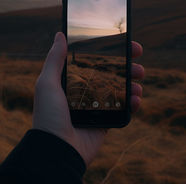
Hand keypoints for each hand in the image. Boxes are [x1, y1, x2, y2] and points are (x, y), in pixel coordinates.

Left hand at [32, 32, 143, 165]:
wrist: (58, 149)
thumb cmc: (49, 116)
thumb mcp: (47, 83)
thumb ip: (55, 59)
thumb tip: (60, 34)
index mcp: (71, 81)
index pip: (93, 60)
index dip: (109, 51)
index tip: (124, 42)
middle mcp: (85, 92)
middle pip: (111, 73)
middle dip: (127, 65)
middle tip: (138, 60)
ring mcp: (97, 107)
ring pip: (121, 89)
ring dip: (133, 83)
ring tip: (138, 82)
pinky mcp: (106, 122)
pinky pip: (124, 110)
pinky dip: (133, 103)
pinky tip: (137, 98)